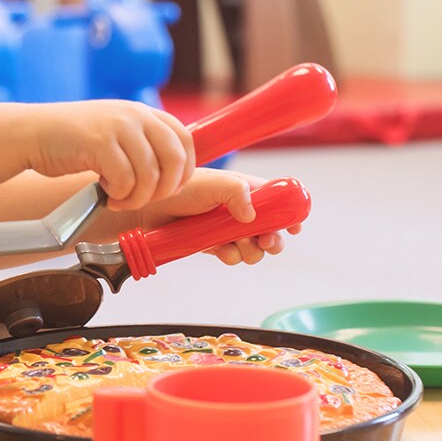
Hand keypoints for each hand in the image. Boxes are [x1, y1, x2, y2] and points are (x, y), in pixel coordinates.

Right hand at [23, 100, 195, 211]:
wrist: (33, 134)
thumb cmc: (74, 143)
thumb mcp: (116, 134)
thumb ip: (143, 146)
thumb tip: (173, 176)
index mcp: (144, 112)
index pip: (185, 140)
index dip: (184, 171)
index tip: (167, 189)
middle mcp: (135, 115)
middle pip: (175, 159)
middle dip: (163, 190)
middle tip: (141, 200)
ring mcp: (118, 126)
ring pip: (151, 175)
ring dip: (136, 198)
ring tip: (118, 199)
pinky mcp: (100, 142)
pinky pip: (126, 180)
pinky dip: (118, 195)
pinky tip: (104, 191)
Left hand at [137, 168, 302, 265]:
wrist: (146, 210)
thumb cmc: (177, 190)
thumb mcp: (211, 183)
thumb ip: (237, 192)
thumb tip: (252, 216)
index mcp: (243, 189)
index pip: (275, 199)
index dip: (289, 212)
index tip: (295, 226)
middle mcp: (238, 209)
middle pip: (269, 228)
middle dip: (272, 239)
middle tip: (266, 243)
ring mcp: (225, 228)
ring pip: (253, 246)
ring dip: (252, 251)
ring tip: (240, 247)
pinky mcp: (213, 244)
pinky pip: (233, 255)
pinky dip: (232, 257)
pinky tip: (222, 252)